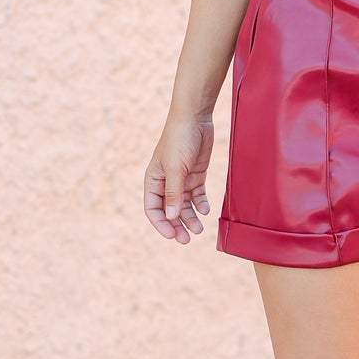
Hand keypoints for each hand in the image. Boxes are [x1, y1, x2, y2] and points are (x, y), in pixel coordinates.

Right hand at [144, 112, 214, 243]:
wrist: (195, 118)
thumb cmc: (179, 140)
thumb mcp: (176, 168)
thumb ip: (174, 193)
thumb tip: (171, 218)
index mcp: (153, 180)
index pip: (153, 209)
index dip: (161, 224)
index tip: (172, 235)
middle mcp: (165, 182)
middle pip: (169, 211)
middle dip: (177, 226)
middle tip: (187, 240)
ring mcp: (181, 179)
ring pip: (184, 206)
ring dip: (190, 218)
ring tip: (199, 229)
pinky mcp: (195, 175)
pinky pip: (196, 195)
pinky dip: (200, 204)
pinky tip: (206, 210)